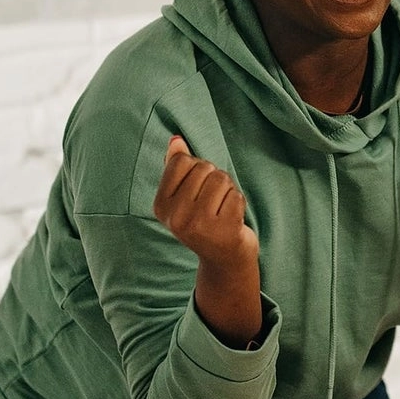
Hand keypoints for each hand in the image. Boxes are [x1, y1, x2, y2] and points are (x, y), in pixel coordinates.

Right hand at [154, 136, 259, 271]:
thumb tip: (176, 140)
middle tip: (213, 202)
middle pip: (204, 168)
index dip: (197, 168)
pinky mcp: (223, 230)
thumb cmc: (203, 220)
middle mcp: (176, 217)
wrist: (223, 258)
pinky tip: (231, 219)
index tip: (197, 190)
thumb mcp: (184, 196)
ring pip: (222, 179)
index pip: (182, 161)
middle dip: (214, 179)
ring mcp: (199, 225)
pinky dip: (238, 203)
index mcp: (161, 206)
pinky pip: (236, 196)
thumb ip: (177, 167)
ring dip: (228, 190)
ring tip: (222, 209)